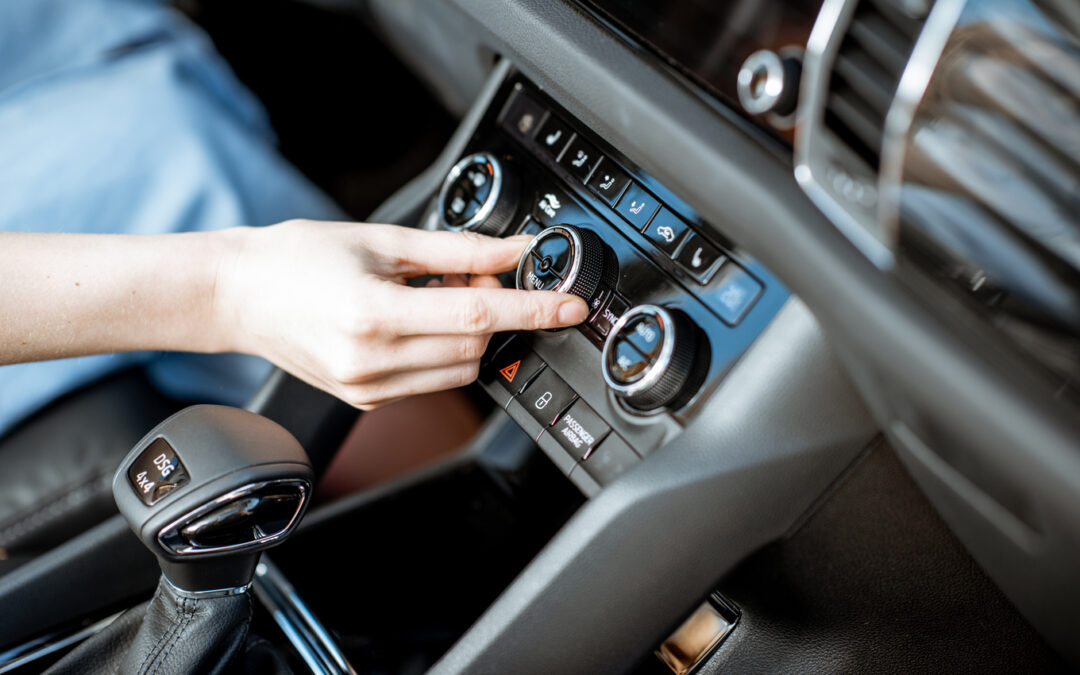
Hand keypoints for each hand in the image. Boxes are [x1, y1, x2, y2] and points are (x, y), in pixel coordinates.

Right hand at [217, 220, 588, 408]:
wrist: (236, 295)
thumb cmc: (295, 259)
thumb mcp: (381, 240)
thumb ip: (457, 250)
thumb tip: (515, 251)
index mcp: (374, 315)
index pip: (479, 314)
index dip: (534, 309)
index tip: (571, 307)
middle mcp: (372, 361)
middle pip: (477, 343)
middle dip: (494, 307)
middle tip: (475, 270)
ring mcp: (368, 388)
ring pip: (462, 368)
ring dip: (471, 331)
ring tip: (437, 294)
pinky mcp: (367, 400)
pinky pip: (433, 380)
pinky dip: (444, 349)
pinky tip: (418, 319)